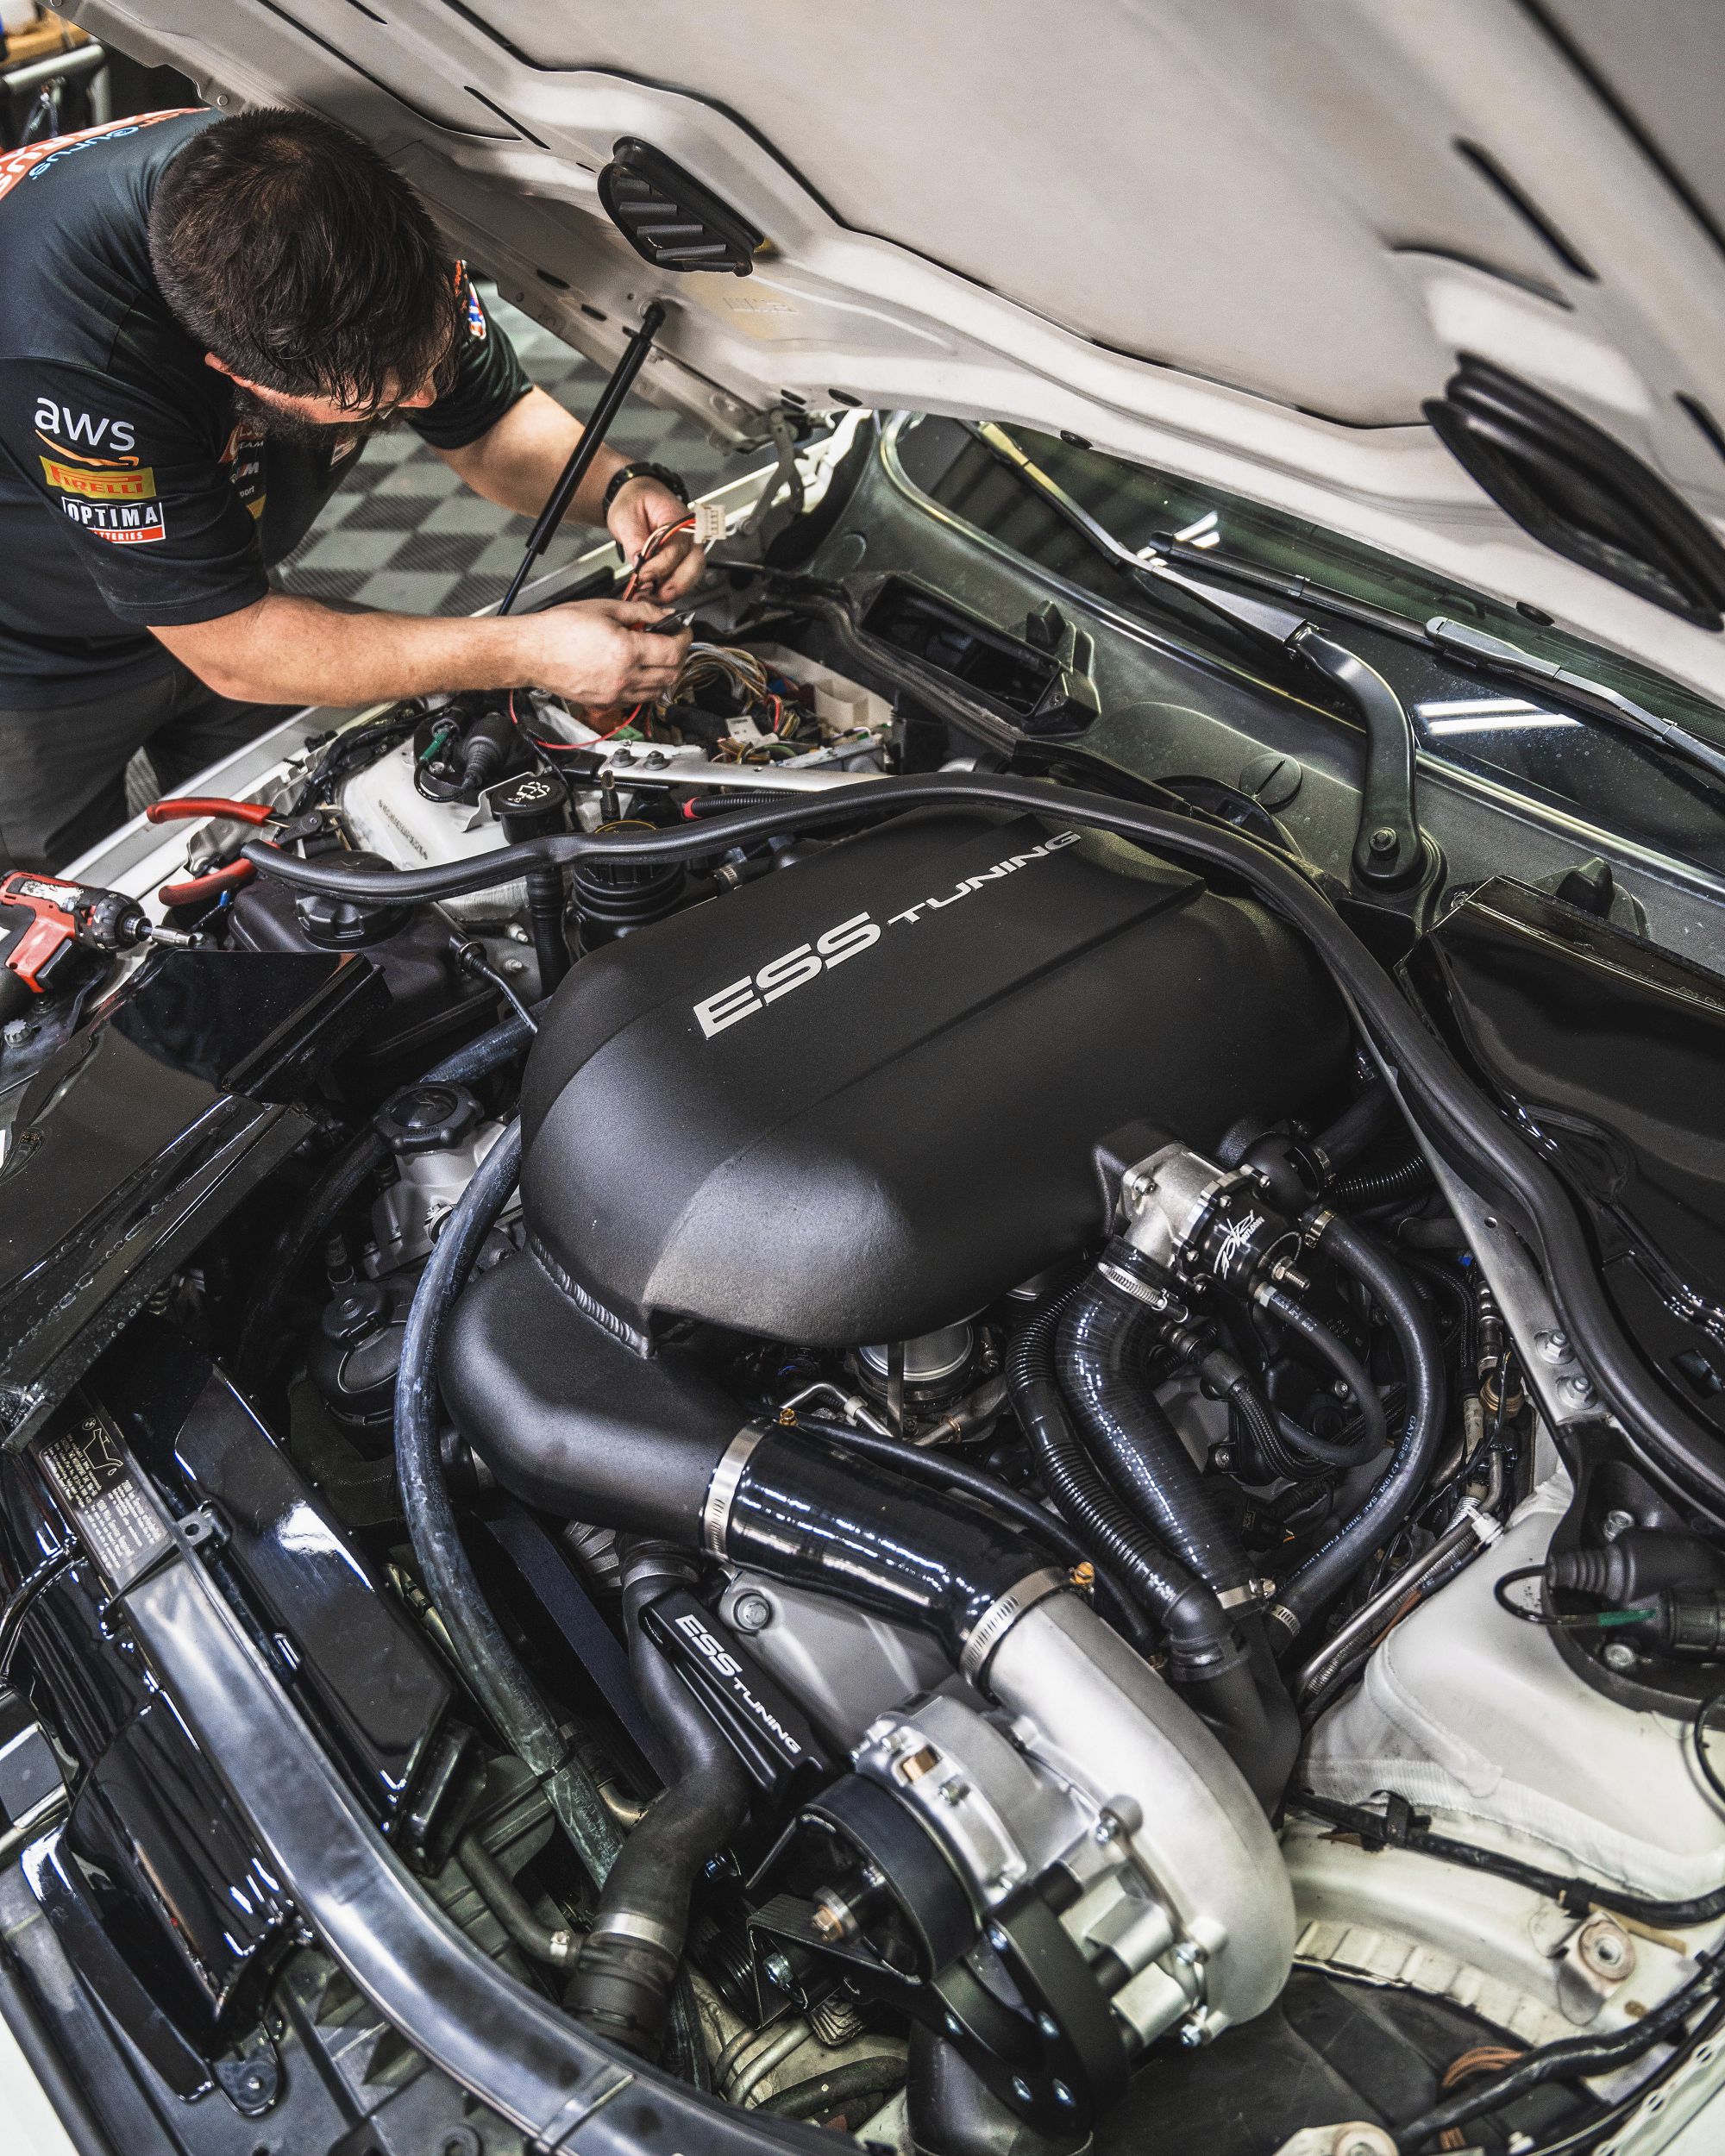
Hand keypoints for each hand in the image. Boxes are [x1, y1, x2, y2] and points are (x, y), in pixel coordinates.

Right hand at [515, 597, 691, 705]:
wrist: (532, 652)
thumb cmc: (558, 629)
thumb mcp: (604, 608)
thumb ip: (641, 612)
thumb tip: (663, 614)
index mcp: (626, 651)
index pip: (674, 651)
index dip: (684, 638)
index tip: (682, 629)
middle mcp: (624, 678)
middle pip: (671, 674)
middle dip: (679, 656)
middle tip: (673, 641)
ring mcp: (615, 694)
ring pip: (657, 691)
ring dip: (665, 674)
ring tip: (658, 656)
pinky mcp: (605, 702)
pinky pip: (637, 699)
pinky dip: (646, 687)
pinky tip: (640, 671)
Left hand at [608, 475, 705, 601]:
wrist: (638, 497)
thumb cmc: (635, 501)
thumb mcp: (626, 516)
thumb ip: (634, 542)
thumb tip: (639, 566)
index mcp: (681, 521)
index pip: (675, 551)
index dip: (658, 568)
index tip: (642, 577)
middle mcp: (691, 536)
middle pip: (693, 569)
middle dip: (673, 588)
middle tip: (651, 596)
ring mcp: (689, 549)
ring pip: (690, 578)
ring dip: (671, 592)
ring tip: (648, 597)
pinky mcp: (682, 560)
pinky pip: (682, 578)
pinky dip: (668, 589)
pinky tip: (652, 593)